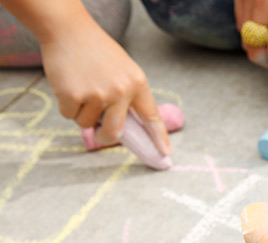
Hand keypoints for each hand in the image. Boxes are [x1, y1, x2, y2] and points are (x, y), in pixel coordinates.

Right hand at [38, 17, 170, 154]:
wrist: (68, 29)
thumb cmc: (97, 51)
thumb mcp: (123, 70)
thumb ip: (128, 96)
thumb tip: (123, 128)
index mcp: (137, 84)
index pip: (151, 116)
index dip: (159, 137)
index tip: (165, 154)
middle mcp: (121, 91)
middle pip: (115, 132)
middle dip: (105, 137)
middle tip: (100, 135)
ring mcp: (97, 94)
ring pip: (87, 124)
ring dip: (81, 113)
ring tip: (80, 88)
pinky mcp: (74, 96)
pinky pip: (69, 115)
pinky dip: (66, 105)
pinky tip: (68, 85)